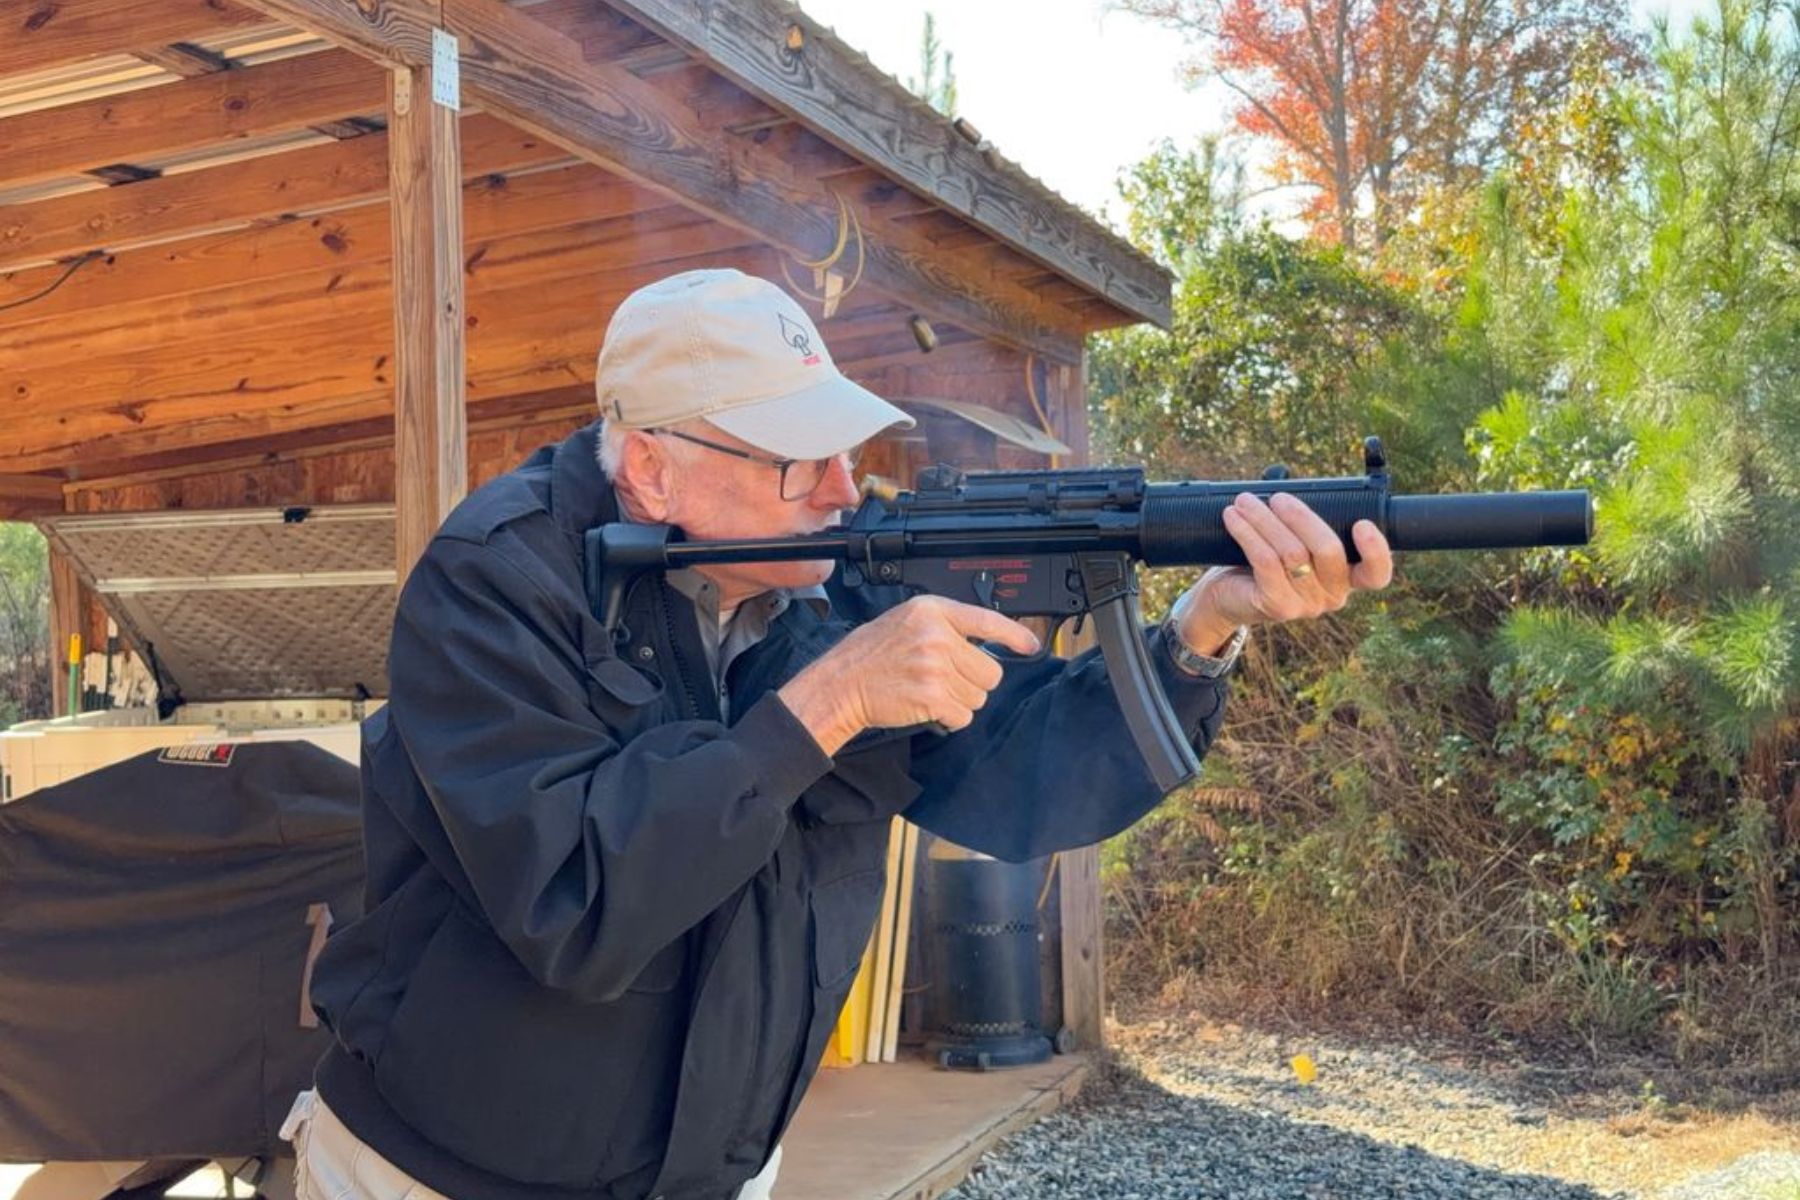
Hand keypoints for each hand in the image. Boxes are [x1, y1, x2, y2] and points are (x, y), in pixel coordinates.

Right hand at [777, 595, 1041, 755]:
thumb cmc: (870, 655)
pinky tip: (927, 706)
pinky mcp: (932, 696)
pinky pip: (963, 714)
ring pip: (978, 695)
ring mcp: (935, 666)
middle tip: (944, 679)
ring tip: (929, 690)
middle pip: (989, 669)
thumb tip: (988, 642)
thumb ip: (945, 626)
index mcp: (932, 611)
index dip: (1015, 636)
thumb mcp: (906, 621)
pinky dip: (950, 717)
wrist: (841, 684)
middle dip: (973, 681)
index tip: (1031, 645)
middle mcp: (937, 635)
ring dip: (959, 700)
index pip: (986, 620)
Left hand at [1173, 491, 1395, 653]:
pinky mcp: (1277, 606)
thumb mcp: (1292, 537)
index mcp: (1348, 576)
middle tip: (1277, 498)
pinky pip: (1265, 562)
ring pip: (1292, 553)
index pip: (1376, 574)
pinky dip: (1248, 533)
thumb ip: (1300, 514)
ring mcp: (1306, 605)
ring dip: (1265, 520)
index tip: (1361, 523)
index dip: (1376, 551)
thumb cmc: (1266, 558)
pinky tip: (1233, 517)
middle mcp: (1333, 595)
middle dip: (1301, 517)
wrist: (1228, 594)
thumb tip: (1281, 473)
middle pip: (1329, 550)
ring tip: (1244, 501)